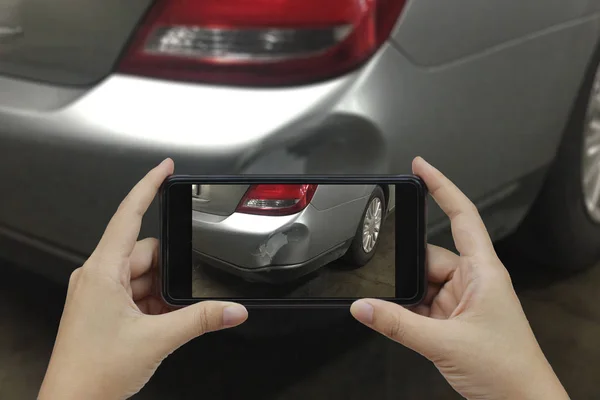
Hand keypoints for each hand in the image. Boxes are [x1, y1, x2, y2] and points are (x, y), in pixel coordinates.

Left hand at [39, 159, 247, 399]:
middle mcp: (97, 276)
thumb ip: (201, 319)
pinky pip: (136, 292)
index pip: (128, 215)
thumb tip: (232, 310)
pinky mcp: (103, 306)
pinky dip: (152, 304)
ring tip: (162, 321)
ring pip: (144, 275)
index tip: (164, 169)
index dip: (148, 187)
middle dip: (168, 272)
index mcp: (102, 271)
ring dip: (160, 293)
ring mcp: (99, 292)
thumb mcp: (157, 339)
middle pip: (146, 253)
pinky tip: (158, 324)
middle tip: (175, 300)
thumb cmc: (93, 372)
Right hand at [351, 157, 568, 399]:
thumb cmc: (506, 369)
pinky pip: (422, 303)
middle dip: (406, 270)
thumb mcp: (444, 343)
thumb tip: (362, 307)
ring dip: (407, 297)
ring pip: (422, 282)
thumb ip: (397, 324)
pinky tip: (402, 321)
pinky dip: (409, 311)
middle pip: (429, 256)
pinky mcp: (453, 319)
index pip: (462, 215)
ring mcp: (463, 300)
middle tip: (390, 287)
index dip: (441, 187)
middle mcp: (473, 280)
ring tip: (401, 315)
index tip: (421, 167)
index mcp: (483, 271)